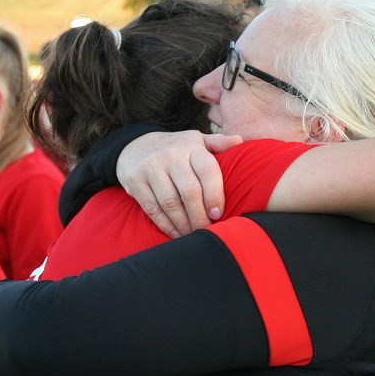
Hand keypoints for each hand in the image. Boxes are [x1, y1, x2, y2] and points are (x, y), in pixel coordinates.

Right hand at [116, 130, 242, 236]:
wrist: (135, 145)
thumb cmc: (176, 148)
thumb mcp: (196, 140)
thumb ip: (218, 143)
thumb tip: (240, 141)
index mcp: (190, 146)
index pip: (207, 170)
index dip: (215, 195)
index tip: (218, 214)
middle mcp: (170, 155)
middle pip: (189, 191)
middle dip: (200, 216)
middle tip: (207, 230)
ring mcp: (150, 168)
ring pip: (170, 203)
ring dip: (184, 224)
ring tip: (193, 235)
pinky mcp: (135, 182)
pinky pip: (153, 209)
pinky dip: (166, 225)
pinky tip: (176, 233)